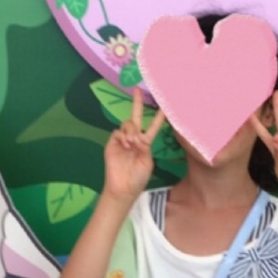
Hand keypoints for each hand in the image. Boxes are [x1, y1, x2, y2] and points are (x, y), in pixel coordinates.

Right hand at [104, 87, 165, 202]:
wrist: (124, 188)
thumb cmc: (138, 177)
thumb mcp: (147, 161)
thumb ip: (145, 146)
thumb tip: (138, 136)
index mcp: (145, 143)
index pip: (152, 126)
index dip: (158, 116)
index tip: (164, 105)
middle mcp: (133, 138)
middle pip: (135, 117)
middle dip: (136, 103)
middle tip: (137, 89)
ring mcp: (122, 140)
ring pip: (127, 123)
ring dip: (131, 130)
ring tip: (132, 143)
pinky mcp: (112, 143)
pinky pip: (117, 132)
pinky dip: (123, 136)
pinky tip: (126, 145)